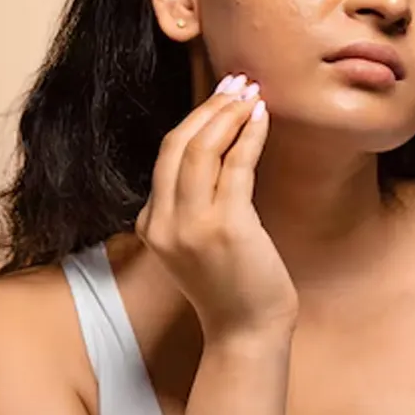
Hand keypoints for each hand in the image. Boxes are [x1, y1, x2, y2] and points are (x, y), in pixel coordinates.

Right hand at [135, 74, 296, 341]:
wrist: (247, 331)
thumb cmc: (233, 285)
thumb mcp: (198, 242)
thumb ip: (193, 204)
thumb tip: (217, 147)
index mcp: (152, 225)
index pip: (166, 156)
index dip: (194, 119)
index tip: (220, 95)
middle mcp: (164, 223)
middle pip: (177, 144)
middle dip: (209, 107)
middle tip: (236, 82)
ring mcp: (192, 226)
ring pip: (202, 149)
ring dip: (229, 113)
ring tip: (251, 93)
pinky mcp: (227, 227)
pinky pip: (236, 166)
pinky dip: (250, 135)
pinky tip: (263, 119)